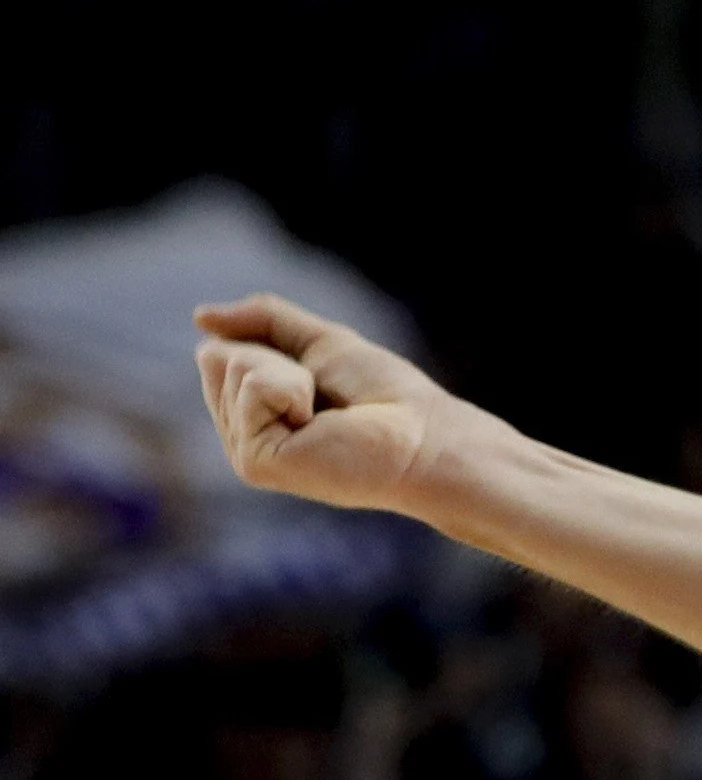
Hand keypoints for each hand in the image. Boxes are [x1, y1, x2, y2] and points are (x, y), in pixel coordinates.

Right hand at [192, 293, 494, 513]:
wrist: (426, 438)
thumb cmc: (385, 397)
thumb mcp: (319, 344)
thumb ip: (264, 322)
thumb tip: (198, 316)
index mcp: (251, 411)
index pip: (217, 351)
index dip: (270, 345)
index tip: (317, 376)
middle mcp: (241, 435)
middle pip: (216, 356)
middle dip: (277, 356)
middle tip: (324, 396)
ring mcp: (244, 452)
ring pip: (229, 366)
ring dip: (290, 373)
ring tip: (325, 412)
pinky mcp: (256, 464)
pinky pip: (253, 388)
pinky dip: (291, 389)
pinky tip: (318, 421)